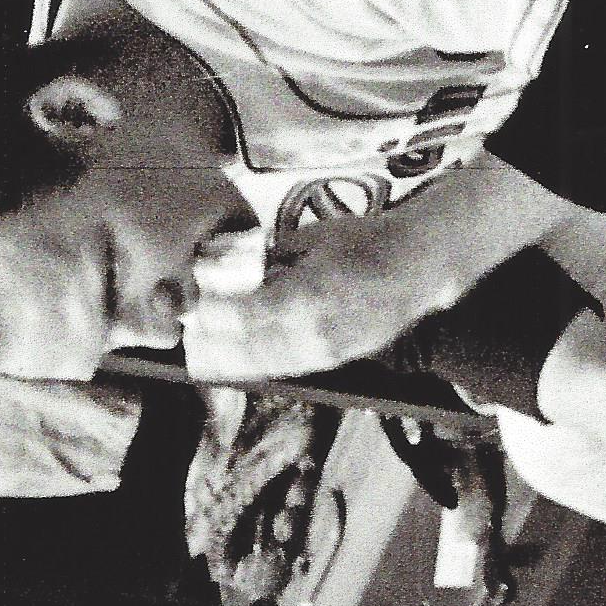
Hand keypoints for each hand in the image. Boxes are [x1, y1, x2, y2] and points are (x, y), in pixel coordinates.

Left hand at [182, 214, 442, 382]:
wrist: (415, 269)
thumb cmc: (365, 242)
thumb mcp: (313, 238)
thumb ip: (274, 257)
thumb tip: (235, 264)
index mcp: (306, 298)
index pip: (247, 316)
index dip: (215, 316)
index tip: (192, 306)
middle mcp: (312, 335)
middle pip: (250, 351)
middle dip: (216, 346)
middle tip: (189, 336)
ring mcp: (323, 354)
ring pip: (265, 366)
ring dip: (231, 363)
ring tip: (204, 354)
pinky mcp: (332, 362)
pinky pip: (285, 368)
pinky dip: (257, 365)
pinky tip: (238, 361)